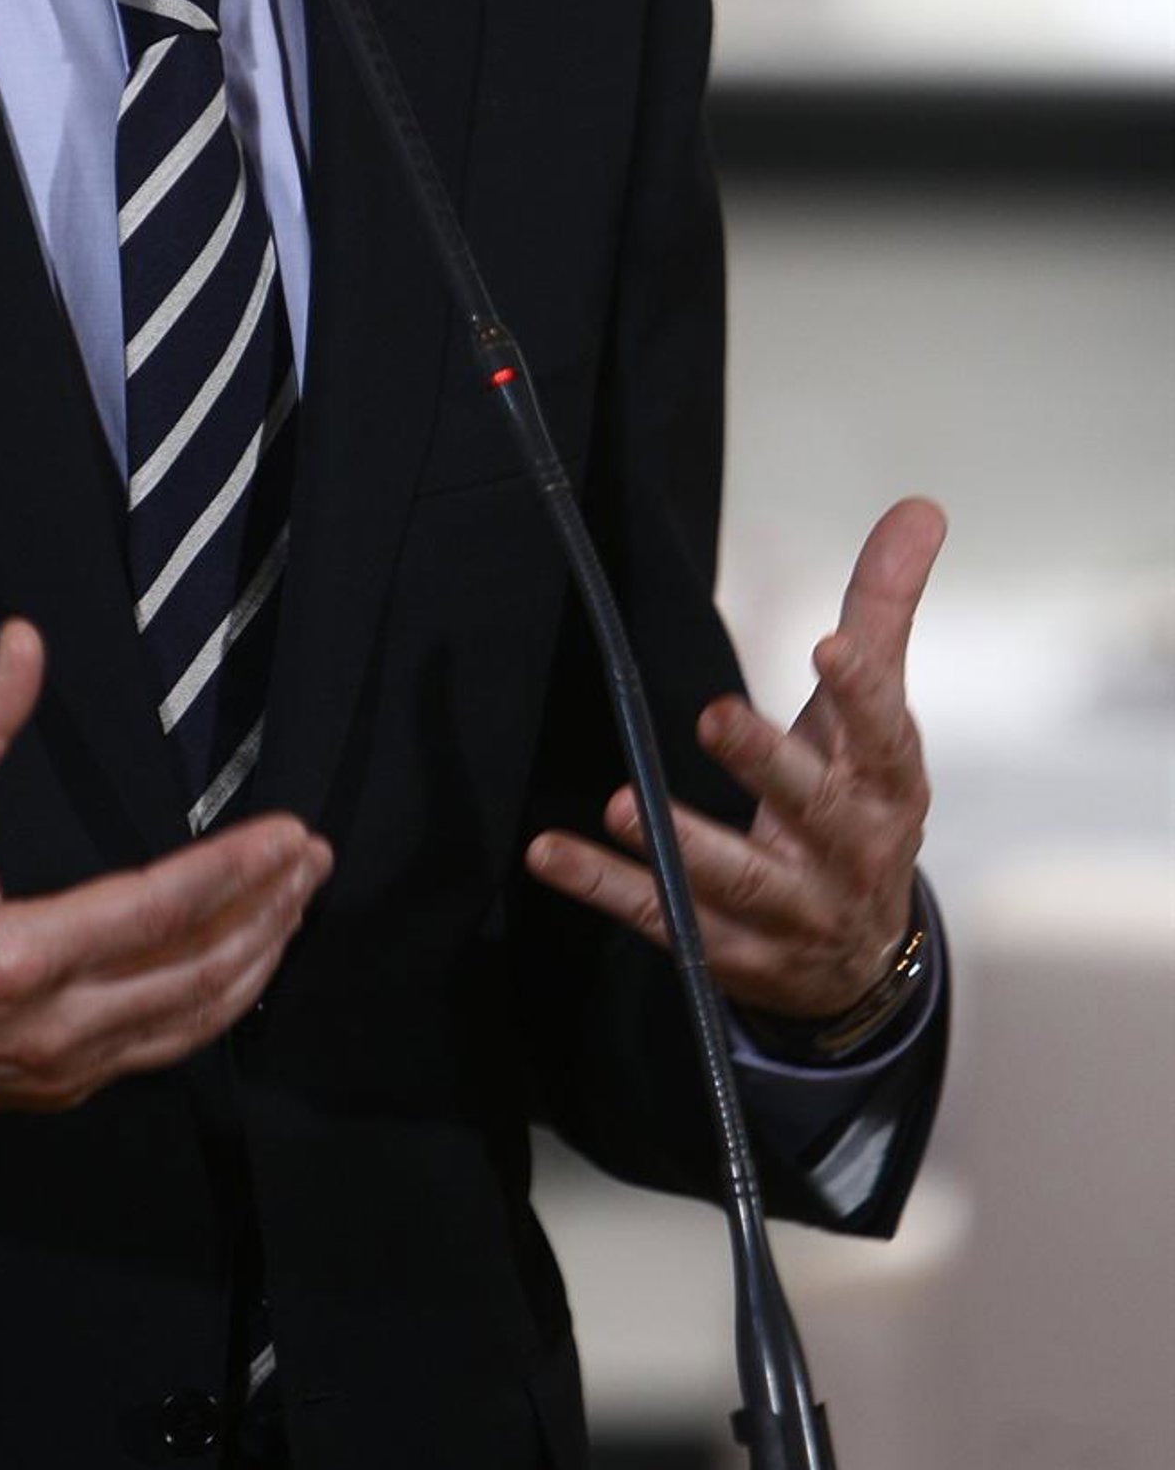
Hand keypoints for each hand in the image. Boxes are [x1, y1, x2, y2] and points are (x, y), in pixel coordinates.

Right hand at [0, 619, 332, 1113]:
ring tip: (296, 906)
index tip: (290, 833)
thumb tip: (25, 640)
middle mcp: (50, 1026)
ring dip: (255, 962)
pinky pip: (155, 1051)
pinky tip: (238, 964)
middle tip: (314, 859)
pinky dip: (209, 1006)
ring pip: (189, 1024)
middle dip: (270, 913)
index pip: (159, 909)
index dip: (236, 868)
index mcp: (17, 955)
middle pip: (197, 973)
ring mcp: (57, 1068)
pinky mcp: (53, 1089)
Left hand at [524, 497, 942, 1020]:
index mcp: (886, 786)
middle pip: (811, 807)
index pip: (882, 735)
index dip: (860, 693)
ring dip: (682, 846)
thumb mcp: (878, 721)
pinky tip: (551, 852)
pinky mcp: (734, 952)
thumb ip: (883, 613)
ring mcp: (793, 911)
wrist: (862, 960)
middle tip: (713, 714)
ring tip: (623, 804)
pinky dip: (608, 887)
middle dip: (765, 764)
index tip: (829, 646)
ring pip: (740, 881)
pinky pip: (667, 921)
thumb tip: (919, 509)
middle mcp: (848, 851)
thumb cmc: (861, 809)